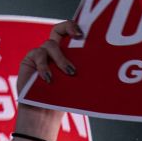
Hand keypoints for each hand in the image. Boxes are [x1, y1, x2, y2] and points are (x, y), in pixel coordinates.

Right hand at [5, 21, 80, 140]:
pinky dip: (44, 67)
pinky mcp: (30, 61)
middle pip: (59, 29)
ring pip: (51, 45)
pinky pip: (38, 56)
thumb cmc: (63, 99)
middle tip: (78, 36)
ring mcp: (41, 54)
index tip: (84, 34)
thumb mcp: (77, 84)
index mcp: (67, 53)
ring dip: (62, 58)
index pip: (71, 33)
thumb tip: (111, 72)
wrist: (44, 113)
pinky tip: (49, 78)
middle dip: (69, 27)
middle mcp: (54, 50)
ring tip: (70, 73)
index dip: (76, 27)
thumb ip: (86, 74)